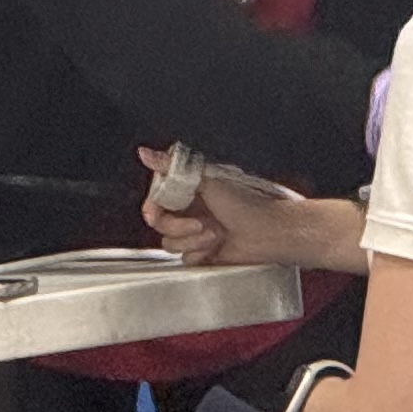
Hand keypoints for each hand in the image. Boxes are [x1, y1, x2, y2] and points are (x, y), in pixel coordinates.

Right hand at [137, 149, 330, 267]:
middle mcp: (191, 211)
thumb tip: (145, 153)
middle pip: (160, 223)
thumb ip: (173, 168)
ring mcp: (196, 234)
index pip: (157, 198)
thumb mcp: (207, 180)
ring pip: (170, 243)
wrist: (267, 234)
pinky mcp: (202, 254)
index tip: (158, 210)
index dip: (155, 206)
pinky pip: (185, 259)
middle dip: (179, 226)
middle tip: (201, 223)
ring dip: (193, 241)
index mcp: (190, 190)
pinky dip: (200, 253)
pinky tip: (217, 246)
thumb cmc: (248, 205)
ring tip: (216, 234)